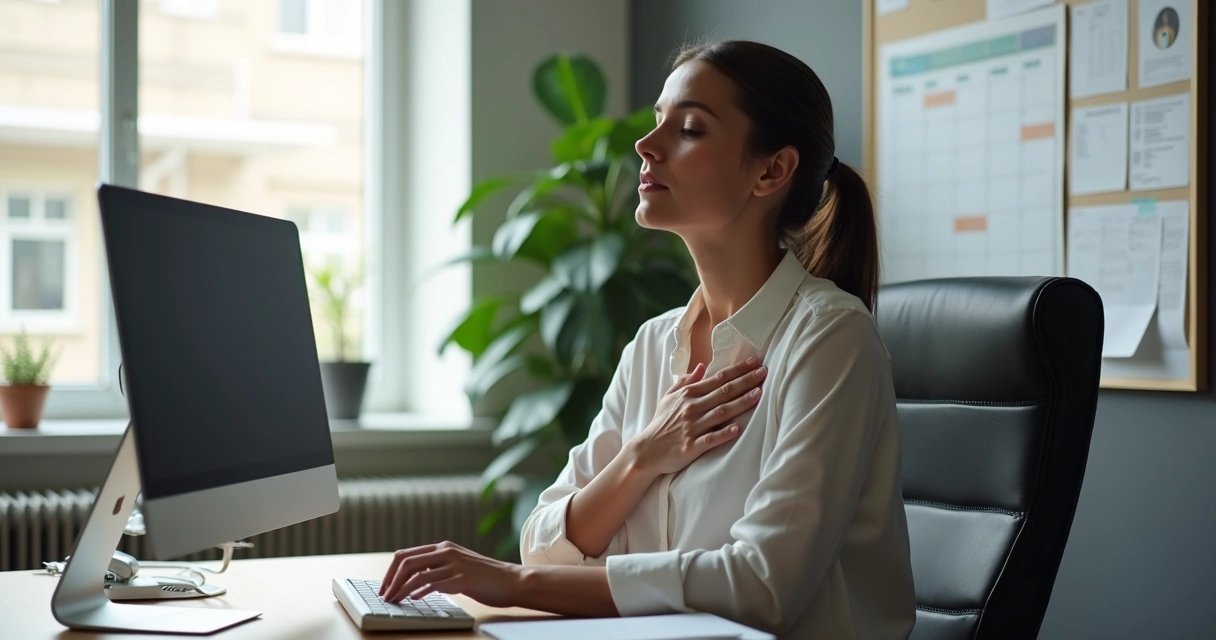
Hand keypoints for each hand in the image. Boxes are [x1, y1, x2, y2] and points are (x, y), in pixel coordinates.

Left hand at [378, 540, 520, 607]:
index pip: (406, 554)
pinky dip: (419, 593)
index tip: (384, 586)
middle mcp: (447, 552)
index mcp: (444, 547)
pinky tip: (414, 600)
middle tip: (385, 595)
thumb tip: (415, 577)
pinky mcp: (461, 579)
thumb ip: (439, 566)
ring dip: (400, 589)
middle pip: (406, 562)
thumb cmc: (485, 576)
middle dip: (390, 580)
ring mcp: (454, 565)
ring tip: (394, 601)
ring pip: (416, 574)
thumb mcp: (459, 565)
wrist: (511, 580)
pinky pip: (432, 584)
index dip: (390, 571)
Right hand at [627, 356, 765, 476]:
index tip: (755, 362)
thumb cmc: (660, 423)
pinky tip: (737, 429)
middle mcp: (691, 408)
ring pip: (721, 412)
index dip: (737, 369)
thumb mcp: (669, 398)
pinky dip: (723, 433)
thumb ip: (686, 382)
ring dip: (740, 402)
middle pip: (723, 392)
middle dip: (745, 381)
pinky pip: (710, 439)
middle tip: (764, 372)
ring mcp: (692, 427)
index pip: (718, 378)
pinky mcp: (691, 446)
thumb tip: (701, 366)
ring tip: (758, 394)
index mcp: (688, 394)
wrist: (646, 451)